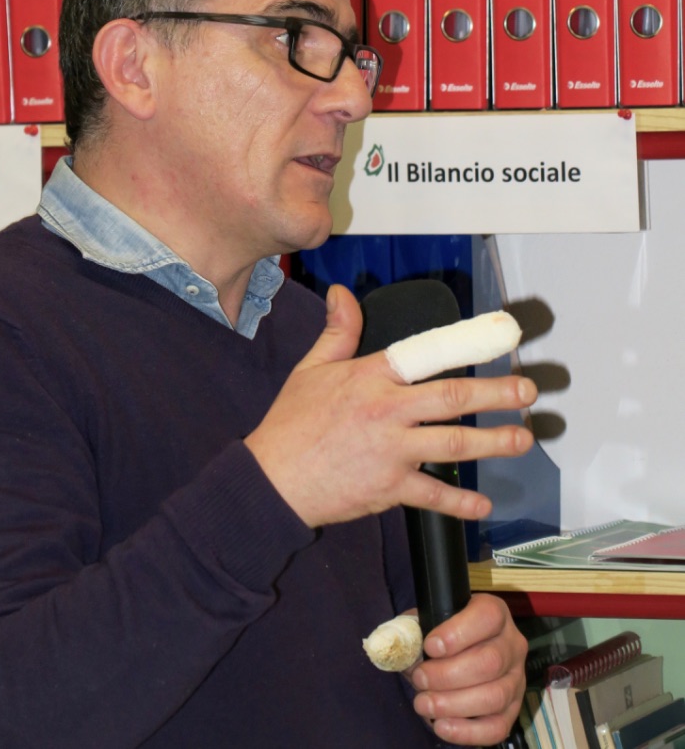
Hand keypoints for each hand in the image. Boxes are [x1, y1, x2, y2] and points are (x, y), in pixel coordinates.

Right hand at [245, 284, 536, 528]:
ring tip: (522, 439)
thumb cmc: (290, 424)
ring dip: (492, 442)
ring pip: (453, 443)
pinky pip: (432, 495)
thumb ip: (337, 331)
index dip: (467, 349)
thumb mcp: (311, 369)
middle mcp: (387, 411)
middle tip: (526, 393)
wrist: (271, 480)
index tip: (500, 346)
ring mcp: (391, 451)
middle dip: (496, 394)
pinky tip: (482, 505)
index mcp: (371, 377)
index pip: (428, 355)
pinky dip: (459, 502)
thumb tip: (342, 293)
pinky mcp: (389, 488)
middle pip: (452, 397)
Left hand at [409, 593, 526, 745]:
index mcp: (495, 613)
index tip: (430, 646)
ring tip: (424, 704)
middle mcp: (512, 645)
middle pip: (489, 662)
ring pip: (494, 696)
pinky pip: (497, 727)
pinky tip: (441, 726)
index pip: (487, 616)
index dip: (457, 633)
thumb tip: (398, 646)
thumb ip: (412, 631)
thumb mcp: (427, 622)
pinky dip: (467, 732)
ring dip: (453, 704)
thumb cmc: (442, 636)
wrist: (457, 653)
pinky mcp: (512, 710)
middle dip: (447, 675)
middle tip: (419, 679)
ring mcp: (516, 679)